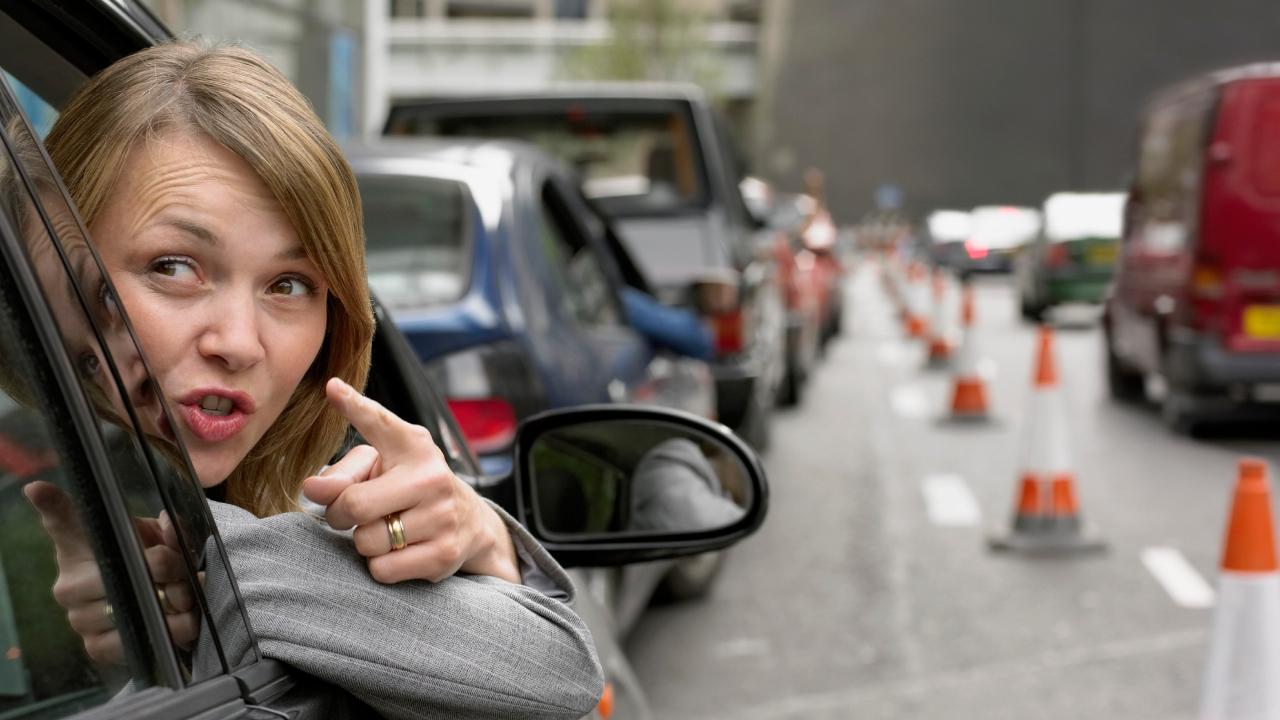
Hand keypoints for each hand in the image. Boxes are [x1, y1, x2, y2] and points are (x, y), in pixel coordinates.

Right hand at [23, 482, 200, 664]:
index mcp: (81, 546)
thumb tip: (168, 523)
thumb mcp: (162, 539)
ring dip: (177, 602)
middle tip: (183, 575)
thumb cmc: (154, 563)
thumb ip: (168, 530)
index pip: (62, 523)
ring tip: (184, 598)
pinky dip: (173, 629)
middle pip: (127, 568)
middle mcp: (70, 582)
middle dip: (169, 570)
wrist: (163, 605)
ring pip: (137, 604)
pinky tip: (178, 621)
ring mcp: (78, 617)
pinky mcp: (95, 646)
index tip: (38, 489)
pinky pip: (140, 636)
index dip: (52, 506)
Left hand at [301, 377, 519, 584]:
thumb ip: (342, 473)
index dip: (354, 406)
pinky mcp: (444, 555)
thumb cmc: (408, 487)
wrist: (468, 522)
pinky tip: (400, 550)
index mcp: (413, 445)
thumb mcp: (381, 467)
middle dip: (341, 515)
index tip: (332, 388)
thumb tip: (311, 488)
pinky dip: (381, 565)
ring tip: (387, 529)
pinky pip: (382, 569)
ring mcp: (442, 517)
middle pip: (355, 505)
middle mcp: (432, 477)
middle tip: (353, 513)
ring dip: (365, 542)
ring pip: (367, 542)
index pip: (379, 422)